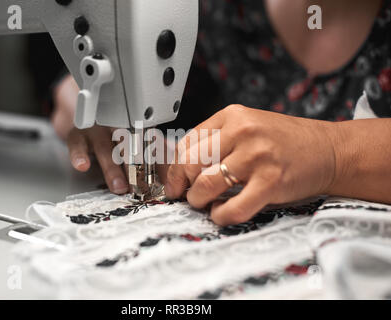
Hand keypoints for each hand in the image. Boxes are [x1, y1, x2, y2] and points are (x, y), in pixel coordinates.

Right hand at [51, 75, 168, 193]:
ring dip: (112, 168)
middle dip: (136, 167)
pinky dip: (79, 155)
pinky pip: (76, 143)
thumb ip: (156, 156)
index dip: (155, 162)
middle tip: (142, 185)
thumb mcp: (139, 138)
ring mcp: (97, 129)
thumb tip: (173, 175)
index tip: (160, 180)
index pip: (149, 144)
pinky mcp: (77, 134)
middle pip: (128, 146)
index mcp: (136, 126)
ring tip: (119, 186)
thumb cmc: (118, 130)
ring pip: (105, 147)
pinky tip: (83, 166)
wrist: (89, 109)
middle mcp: (117, 125)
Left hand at [165, 105, 336, 225]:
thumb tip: (181, 168)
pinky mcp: (271, 182)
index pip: (186, 143)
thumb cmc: (284, 141)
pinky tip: (221, 213)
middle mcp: (243, 132)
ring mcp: (257, 156)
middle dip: (182, 185)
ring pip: (206, 185)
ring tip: (205, 203)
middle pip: (190, 163)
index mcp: (233, 115)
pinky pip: (232, 208)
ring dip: (198, 200)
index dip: (173, 168)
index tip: (174, 183)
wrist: (329, 149)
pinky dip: (220, 216)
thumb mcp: (248, 127)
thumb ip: (217, 140)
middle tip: (187, 195)